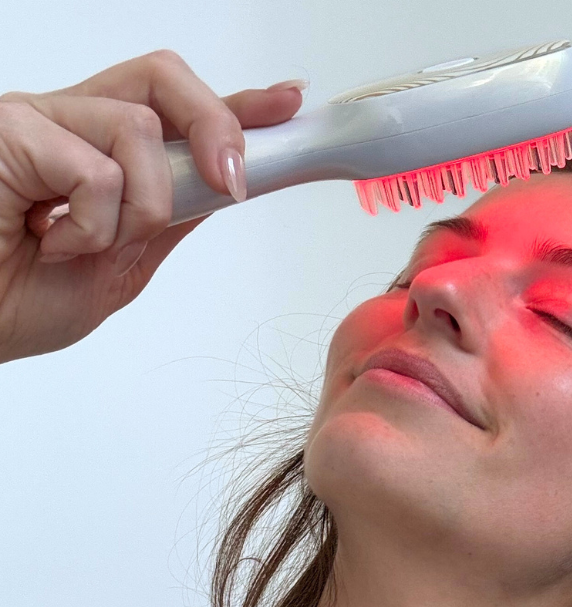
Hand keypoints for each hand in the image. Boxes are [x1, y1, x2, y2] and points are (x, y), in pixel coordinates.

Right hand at [0, 49, 303, 362]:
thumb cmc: (18, 302)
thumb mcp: (122, 263)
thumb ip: (167, 219)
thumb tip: (223, 184)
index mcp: (96, 152)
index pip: (173, 111)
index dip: (233, 105)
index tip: (285, 103)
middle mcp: (67, 124)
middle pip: (161, 81)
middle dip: (214, 127)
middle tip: (226, 181)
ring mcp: (35, 122)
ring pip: (137, 131)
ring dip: (137, 208)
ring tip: (84, 244)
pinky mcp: (7, 131)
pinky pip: (94, 168)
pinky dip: (90, 222)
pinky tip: (49, 239)